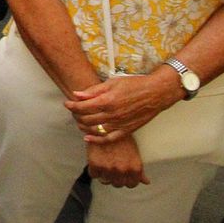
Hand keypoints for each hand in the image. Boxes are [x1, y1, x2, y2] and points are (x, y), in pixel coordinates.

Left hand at [65, 71, 180, 143]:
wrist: (156, 93)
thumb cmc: (135, 85)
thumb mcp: (112, 82)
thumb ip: (93, 91)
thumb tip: (77, 95)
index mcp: (107, 101)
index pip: (82, 107)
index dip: (72, 106)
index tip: (67, 103)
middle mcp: (112, 115)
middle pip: (86, 119)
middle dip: (76, 115)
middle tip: (73, 110)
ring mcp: (119, 124)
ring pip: (94, 130)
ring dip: (83, 126)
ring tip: (79, 120)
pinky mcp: (126, 131)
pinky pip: (108, 139)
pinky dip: (96, 140)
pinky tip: (88, 137)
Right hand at [87, 134, 147, 187]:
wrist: (105, 124)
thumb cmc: (121, 136)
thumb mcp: (134, 151)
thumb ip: (139, 170)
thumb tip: (146, 182)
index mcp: (135, 168)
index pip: (132, 184)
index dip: (127, 179)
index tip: (123, 174)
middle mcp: (123, 170)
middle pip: (118, 184)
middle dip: (115, 177)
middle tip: (113, 166)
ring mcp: (109, 169)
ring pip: (105, 181)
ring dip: (105, 175)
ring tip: (104, 163)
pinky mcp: (95, 165)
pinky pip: (94, 174)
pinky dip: (94, 169)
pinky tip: (97, 160)